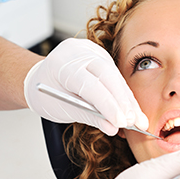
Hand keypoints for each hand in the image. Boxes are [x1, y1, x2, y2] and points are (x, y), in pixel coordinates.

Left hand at [24, 38, 147, 135]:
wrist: (40, 78)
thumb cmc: (46, 93)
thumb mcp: (62, 109)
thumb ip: (89, 116)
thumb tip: (112, 127)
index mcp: (62, 64)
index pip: (89, 85)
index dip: (107, 104)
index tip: (121, 122)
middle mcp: (78, 52)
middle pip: (107, 77)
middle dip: (123, 102)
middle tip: (135, 122)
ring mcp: (91, 51)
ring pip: (115, 76)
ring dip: (128, 100)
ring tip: (139, 120)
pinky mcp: (101, 55)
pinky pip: (116, 75)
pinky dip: (125, 94)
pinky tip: (134, 110)